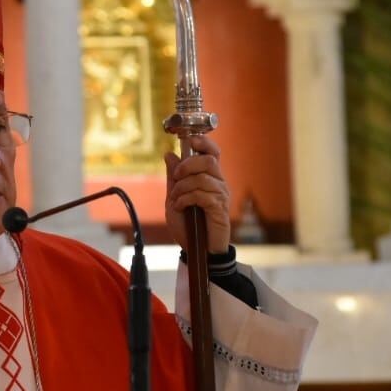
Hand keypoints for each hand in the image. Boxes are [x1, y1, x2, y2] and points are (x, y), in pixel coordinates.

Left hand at [163, 134, 230, 253]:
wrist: (197, 250)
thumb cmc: (188, 226)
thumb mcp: (174, 198)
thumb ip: (173, 177)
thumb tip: (169, 153)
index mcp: (209, 177)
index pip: (213, 152)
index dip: (203, 142)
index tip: (189, 141)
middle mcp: (219, 183)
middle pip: (208, 160)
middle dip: (187, 166)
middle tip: (176, 178)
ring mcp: (221, 195)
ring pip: (202, 178)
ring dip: (183, 187)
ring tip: (176, 200)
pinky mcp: (220, 208)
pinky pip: (202, 195)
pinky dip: (186, 199)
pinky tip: (181, 208)